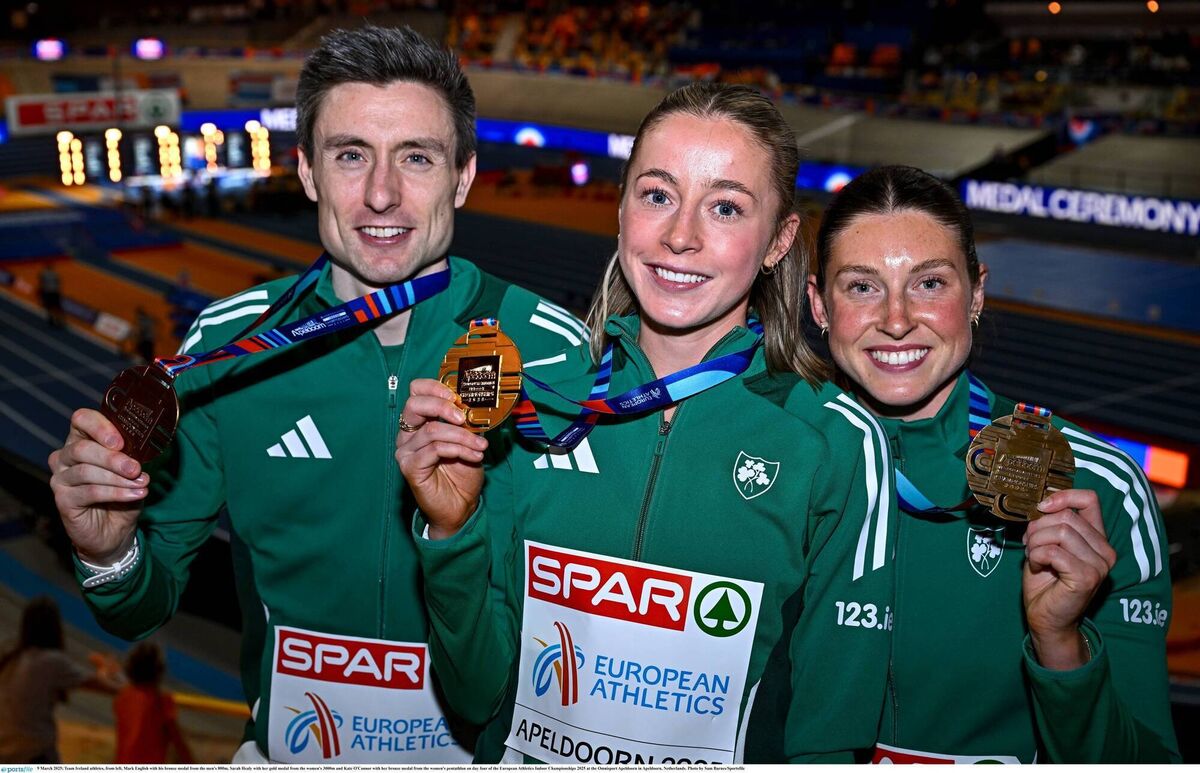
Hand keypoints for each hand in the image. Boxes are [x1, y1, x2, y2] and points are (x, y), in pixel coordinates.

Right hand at [48, 409, 146, 564]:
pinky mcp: (62, 499)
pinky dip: (116, 493)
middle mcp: (65, 456)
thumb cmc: (123, 495)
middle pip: (82, 448)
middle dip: (113, 458)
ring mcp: (61, 478)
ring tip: (141, 484)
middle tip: (136, 468)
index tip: (121, 441)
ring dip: (118, 478)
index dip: (100, 426)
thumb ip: (134, 456)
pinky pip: (89, 492)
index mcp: (82, 440)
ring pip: (86, 471)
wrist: (115, 530)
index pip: (81, 420)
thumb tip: (146, 446)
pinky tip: (135, 495)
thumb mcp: (133, 472)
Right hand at [395, 379, 487, 539]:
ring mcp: (405, 451)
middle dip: (443, 407)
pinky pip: (434, 450)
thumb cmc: (462, 473)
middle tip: (464, 418)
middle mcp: (407, 434)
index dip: (434, 388)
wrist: (460, 505)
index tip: (456, 396)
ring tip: (480, 446)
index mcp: (419, 422)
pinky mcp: (410, 467)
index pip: (416, 392)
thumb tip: (475, 405)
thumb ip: (466, 422)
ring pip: (432, 431)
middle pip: (415, 405)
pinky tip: (473, 456)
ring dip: (463, 436)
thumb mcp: (469, 440)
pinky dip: (458, 450)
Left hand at [1023, 489, 1116, 669]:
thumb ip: (1049, 523)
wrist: (1045, 618)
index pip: (1089, 499)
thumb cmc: (1044, 581)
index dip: (1063, 496)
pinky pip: (1053, 552)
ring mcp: (1099, 564)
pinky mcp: (1087, 577)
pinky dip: (1036, 556)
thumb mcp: (1045, 544)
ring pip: (1059, 531)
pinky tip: (1037, 567)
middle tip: (1029, 545)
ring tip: (1034, 557)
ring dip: (1035, 543)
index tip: (1041, 507)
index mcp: (1097, 538)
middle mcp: (1105, 550)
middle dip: (1037, 528)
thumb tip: (1041, 503)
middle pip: (1066, 516)